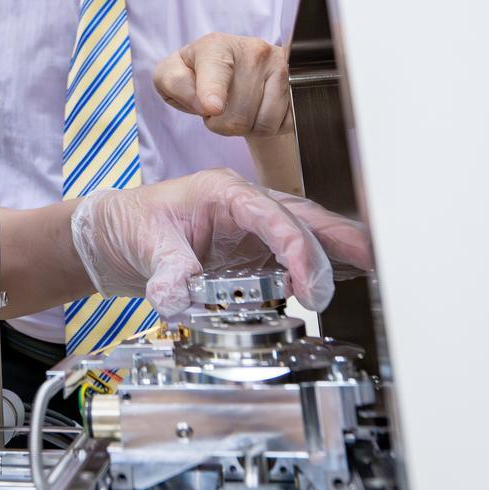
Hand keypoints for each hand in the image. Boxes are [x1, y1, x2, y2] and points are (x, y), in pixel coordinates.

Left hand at [69, 168, 371, 316]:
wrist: (115, 234)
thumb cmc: (131, 223)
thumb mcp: (146, 243)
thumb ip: (168, 270)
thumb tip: (178, 296)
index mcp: (223, 192)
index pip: (272, 216)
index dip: (296, 248)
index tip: (307, 282)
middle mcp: (245, 204)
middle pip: (302, 218)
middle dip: (335, 243)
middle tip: (364, 270)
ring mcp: (252, 226)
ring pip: (306, 231)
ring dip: (337, 250)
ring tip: (372, 269)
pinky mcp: (253, 248)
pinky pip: (294, 251)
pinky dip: (322, 261)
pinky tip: (347, 273)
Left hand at [154, 34, 292, 137]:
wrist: (237, 68)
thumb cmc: (198, 73)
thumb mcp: (170, 74)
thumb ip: (173, 83)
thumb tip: (203, 103)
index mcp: (216, 45)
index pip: (217, 70)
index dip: (213, 91)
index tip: (212, 107)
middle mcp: (253, 51)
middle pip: (237, 114)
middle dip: (221, 123)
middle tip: (217, 109)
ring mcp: (280, 67)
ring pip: (261, 123)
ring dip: (245, 127)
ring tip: (237, 108)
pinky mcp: (299, 86)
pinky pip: (281, 125)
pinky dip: (266, 127)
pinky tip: (257, 110)